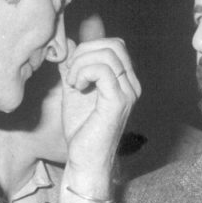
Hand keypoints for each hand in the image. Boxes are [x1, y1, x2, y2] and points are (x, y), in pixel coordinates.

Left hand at [58, 14, 140, 186]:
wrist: (85, 159)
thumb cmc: (82, 129)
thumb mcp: (74, 89)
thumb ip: (74, 66)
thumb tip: (69, 43)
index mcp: (124, 81)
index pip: (114, 45)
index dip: (89, 48)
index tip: (72, 68)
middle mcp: (131, 84)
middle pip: (114, 45)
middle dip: (85, 52)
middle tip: (71, 73)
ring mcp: (128, 92)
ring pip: (109, 54)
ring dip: (82, 63)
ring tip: (73, 83)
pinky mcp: (119, 101)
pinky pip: (104, 71)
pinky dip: (84, 73)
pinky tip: (76, 87)